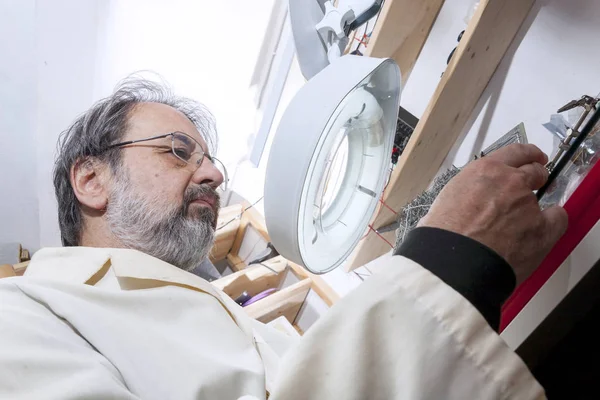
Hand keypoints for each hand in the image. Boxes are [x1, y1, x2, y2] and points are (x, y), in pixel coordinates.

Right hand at [419, 144, 567, 284]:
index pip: (515, 152)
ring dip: (534, 208)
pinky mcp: (542, 229)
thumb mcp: (447, 198)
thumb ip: (469, 191)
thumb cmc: (443, 234)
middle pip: (534, 170)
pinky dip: (552, 224)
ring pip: (542, 199)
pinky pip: (557, 220)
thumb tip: (472, 200)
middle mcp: (510, 182)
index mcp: (485, 171)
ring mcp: (528, 205)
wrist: (454, 261)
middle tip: (534, 185)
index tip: (532, 157)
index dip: (527, 154)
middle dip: (536, 176)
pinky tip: (541, 232)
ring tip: (520, 226)